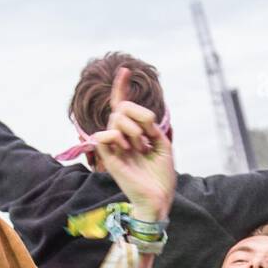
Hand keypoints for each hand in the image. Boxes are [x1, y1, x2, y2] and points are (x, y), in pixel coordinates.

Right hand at [91, 67, 174, 220]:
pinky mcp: (108, 157)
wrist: (159, 197)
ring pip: (116, 117)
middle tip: (149, 137)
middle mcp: (121, 137)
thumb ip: (152, 126)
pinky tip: (127, 148)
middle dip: (141, 114)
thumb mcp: (163, 144)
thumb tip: (142, 117)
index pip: (123, 106)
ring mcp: (113, 146)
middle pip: (122, 107)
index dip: (121, 87)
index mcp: (134, 133)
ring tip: (141, 148)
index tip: (125, 69)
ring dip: (135, 129)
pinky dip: (118, 136)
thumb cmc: (161, 175)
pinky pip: (103, 134)